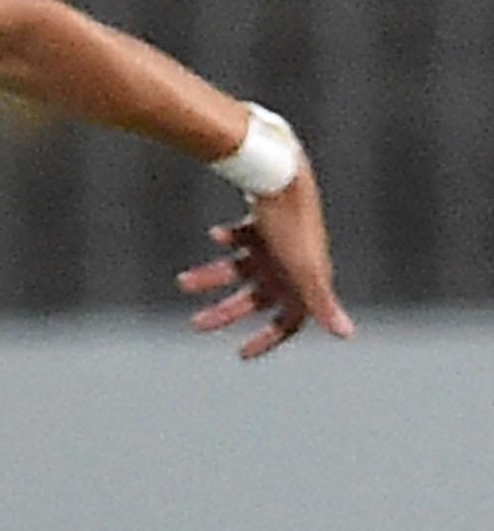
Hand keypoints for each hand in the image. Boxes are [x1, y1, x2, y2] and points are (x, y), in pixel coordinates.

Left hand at [176, 168, 354, 359]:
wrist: (281, 176)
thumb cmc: (294, 225)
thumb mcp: (305, 269)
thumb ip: (322, 303)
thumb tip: (347, 334)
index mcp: (305, 281)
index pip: (289, 322)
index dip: (268, 340)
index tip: (242, 354)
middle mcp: (292, 266)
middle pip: (254, 300)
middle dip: (226, 312)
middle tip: (196, 323)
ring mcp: (278, 244)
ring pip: (239, 269)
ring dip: (210, 277)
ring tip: (183, 282)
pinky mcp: (265, 222)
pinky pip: (242, 238)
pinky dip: (228, 239)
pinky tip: (216, 235)